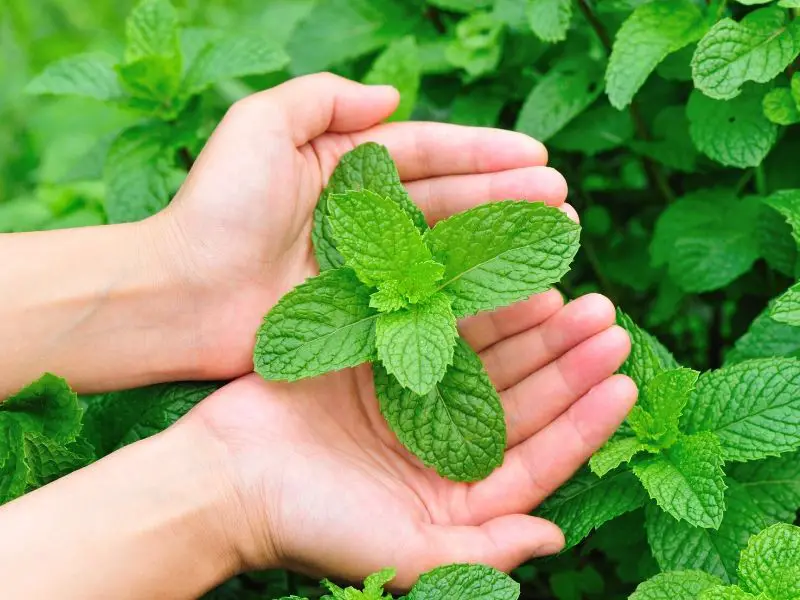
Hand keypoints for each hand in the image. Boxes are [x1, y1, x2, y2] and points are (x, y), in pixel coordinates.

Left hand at [157, 72, 575, 379]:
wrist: (181, 294)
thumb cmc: (218, 208)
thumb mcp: (260, 125)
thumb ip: (323, 98)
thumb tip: (392, 96)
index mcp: (343, 164)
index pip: (428, 152)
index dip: (484, 153)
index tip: (538, 159)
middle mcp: (362, 213)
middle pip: (449, 199)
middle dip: (507, 198)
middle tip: (564, 203)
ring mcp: (366, 265)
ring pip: (447, 247)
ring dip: (501, 242)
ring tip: (557, 238)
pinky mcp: (363, 311)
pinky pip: (426, 296)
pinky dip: (469, 291)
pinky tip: (513, 288)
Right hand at [183, 292, 634, 586]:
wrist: (224, 480)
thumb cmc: (309, 525)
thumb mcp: (399, 554)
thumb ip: (481, 554)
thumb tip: (555, 540)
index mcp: (457, 494)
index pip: (540, 454)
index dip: (586, 419)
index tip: (624, 380)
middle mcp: (442, 444)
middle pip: (522, 397)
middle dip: (568, 359)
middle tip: (606, 316)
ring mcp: (412, 399)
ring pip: (487, 357)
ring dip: (529, 326)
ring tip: (569, 292)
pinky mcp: (378, 361)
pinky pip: (437, 328)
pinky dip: (470, 306)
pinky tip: (502, 280)